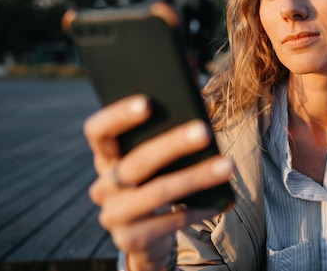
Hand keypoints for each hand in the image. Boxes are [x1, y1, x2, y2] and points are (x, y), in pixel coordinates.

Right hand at [84, 94, 233, 270]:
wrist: (146, 237)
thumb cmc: (156, 181)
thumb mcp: (156, 156)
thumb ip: (168, 123)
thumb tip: (194, 85)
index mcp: (106, 157)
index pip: (98, 131)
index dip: (118, 116)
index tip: (148, 102)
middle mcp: (103, 186)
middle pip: (137, 162)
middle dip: (173, 144)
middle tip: (204, 131)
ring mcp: (114, 215)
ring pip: (158, 192)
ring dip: (196, 177)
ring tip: (228, 165)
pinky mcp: (130, 240)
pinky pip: (170, 223)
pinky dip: (199, 209)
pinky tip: (222, 201)